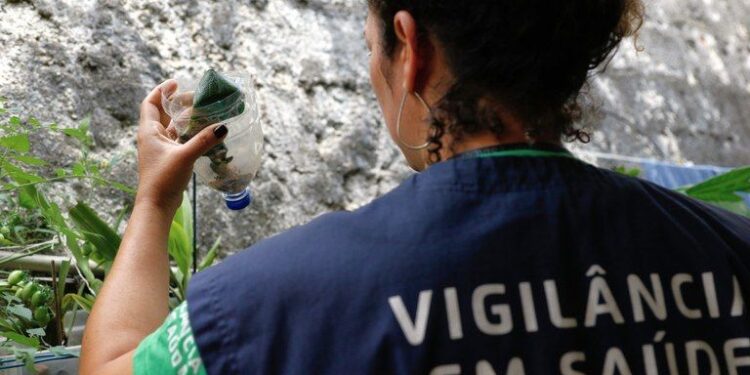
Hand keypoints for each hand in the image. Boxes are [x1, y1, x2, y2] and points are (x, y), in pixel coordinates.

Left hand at [135, 80, 228, 211]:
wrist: (157, 205)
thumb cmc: (164, 179)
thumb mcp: (185, 156)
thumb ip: (204, 140)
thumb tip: (222, 126)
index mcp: (149, 131)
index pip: (151, 103)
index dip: (162, 91)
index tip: (176, 83)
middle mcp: (152, 137)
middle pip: (163, 113)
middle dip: (178, 104)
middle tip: (196, 98)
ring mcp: (160, 149)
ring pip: (172, 127)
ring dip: (184, 119)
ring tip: (201, 112)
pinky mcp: (168, 159)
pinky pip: (178, 140)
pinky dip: (188, 134)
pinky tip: (202, 133)